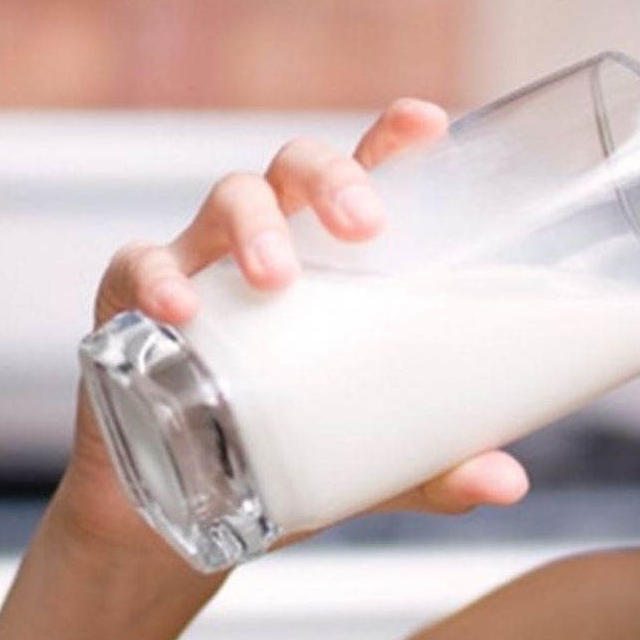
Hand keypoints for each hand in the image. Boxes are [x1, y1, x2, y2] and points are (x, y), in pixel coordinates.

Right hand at [53, 98, 531, 563]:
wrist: (172, 517)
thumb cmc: (282, 452)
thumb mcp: (368, 462)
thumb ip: (435, 464)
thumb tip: (508, 485)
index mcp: (331, 256)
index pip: (366, 173)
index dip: (393, 138)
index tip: (426, 123)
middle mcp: (269, 240)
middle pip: (297, 168)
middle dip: (331, 178)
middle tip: (364, 225)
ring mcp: (199, 262)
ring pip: (228, 199)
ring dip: (255, 226)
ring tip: (276, 277)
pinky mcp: (130, 303)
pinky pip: (138, 264)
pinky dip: (158, 279)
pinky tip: (182, 311)